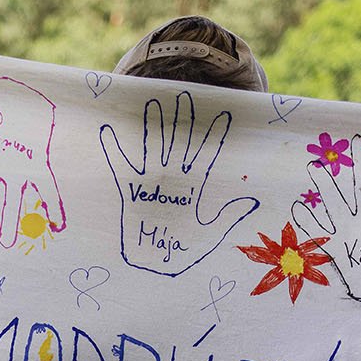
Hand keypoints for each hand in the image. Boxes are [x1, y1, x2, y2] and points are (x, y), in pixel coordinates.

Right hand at [100, 91, 258, 275]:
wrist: (158, 266)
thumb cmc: (186, 250)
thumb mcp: (212, 232)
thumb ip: (229, 214)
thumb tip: (252, 200)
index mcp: (194, 187)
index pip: (207, 154)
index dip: (216, 136)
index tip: (226, 114)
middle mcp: (172, 179)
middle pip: (179, 142)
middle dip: (183, 120)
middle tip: (186, 95)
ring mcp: (151, 183)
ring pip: (152, 146)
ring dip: (151, 126)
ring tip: (152, 102)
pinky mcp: (131, 192)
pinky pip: (121, 167)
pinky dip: (113, 150)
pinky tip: (108, 130)